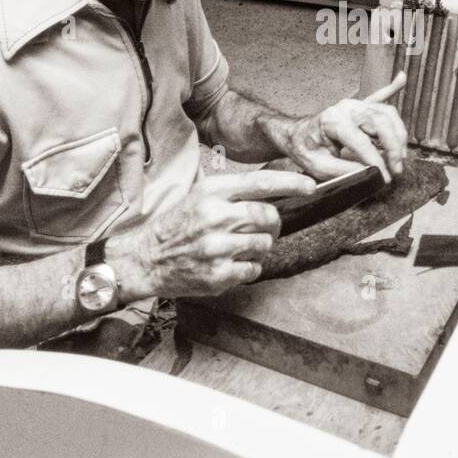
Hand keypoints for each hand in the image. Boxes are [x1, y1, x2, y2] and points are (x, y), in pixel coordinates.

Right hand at [106, 170, 315, 299]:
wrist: (147, 258)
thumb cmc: (180, 224)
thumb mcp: (201, 195)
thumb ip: (235, 192)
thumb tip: (277, 188)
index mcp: (212, 192)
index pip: (261, 183)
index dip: (291, 183)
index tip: (310, 186)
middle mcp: (215, 217)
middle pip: (269, 216)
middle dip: (273, 223)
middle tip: (263, 227)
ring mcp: (216, 247)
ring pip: (264, 244)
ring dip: (259, 246)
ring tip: (239, 246)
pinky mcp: (217, 274)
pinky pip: (254, 268)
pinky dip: (249, 267)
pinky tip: (232, 262)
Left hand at [281, 72, 408, 182]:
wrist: (297, 135)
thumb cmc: (305, 149)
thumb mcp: (318, 166)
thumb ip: (343, 171)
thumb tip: (369, 175)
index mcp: (332, 121)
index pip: (361, 141)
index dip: (375, 160)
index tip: (384, 177)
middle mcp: (346, 108)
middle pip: (380, 123)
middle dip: (393, 147)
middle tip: (396, 170)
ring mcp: (355, 104)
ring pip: (387, 114)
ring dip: (398, 136)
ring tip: (400, 157)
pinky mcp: (361, 106)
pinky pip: (381, 98)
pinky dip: (393, 90)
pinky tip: (401, 78)